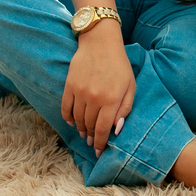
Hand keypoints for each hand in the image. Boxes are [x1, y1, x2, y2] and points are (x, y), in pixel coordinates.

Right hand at [60, 23, 134, 156]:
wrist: (100, 42)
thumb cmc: (119, 64)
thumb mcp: (130, 85)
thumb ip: (125, 108)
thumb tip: (116, 130)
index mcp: (111, 99)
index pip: (103, 129)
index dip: (101, 144)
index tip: (99, 152)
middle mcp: (94, 98)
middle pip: (90, 126)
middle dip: (92, 137)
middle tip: (92, 143)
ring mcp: (80, 92)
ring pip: (78, 120)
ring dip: (81, 129)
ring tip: (84, 134)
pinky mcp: (69, 86)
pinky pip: (65, 109)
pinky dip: (68, 118)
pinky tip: (73, 122)